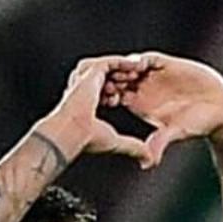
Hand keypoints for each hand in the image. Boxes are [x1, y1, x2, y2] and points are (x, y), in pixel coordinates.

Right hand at [35, 55, 164, 167]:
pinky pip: (110, 62)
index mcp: (87, 105)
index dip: (122, 93)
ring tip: (141, 70)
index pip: (106, 93)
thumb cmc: (87, 138)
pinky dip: (123, 62)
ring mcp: (87, 81)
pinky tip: (136, 65)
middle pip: (109, 79)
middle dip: (125, 79)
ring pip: (109, 69)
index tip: (135, 95)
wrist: (74, 130)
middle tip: (141, 79)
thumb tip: (148, 159)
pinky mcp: (90, 72)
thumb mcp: (116, 141)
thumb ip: (133, 147)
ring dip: (125, 69)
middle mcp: (85, 91)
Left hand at [108, 53, 222, 153]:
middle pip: (116, 78)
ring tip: (123, 75)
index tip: (108, 100)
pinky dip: (140, 60)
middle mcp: (143, 88)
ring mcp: (154, 75)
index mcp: (138, 105)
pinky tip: (138, 65)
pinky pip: (147, 59)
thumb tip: (147, 164)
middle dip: (111, 79)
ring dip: (123, 68)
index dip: (107, 96)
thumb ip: (160, 143)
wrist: (221, 109)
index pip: (113, 96)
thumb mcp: (175, 133)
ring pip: (128, 66)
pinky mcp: (166, 64)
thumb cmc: (198, 125)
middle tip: (110, 83)